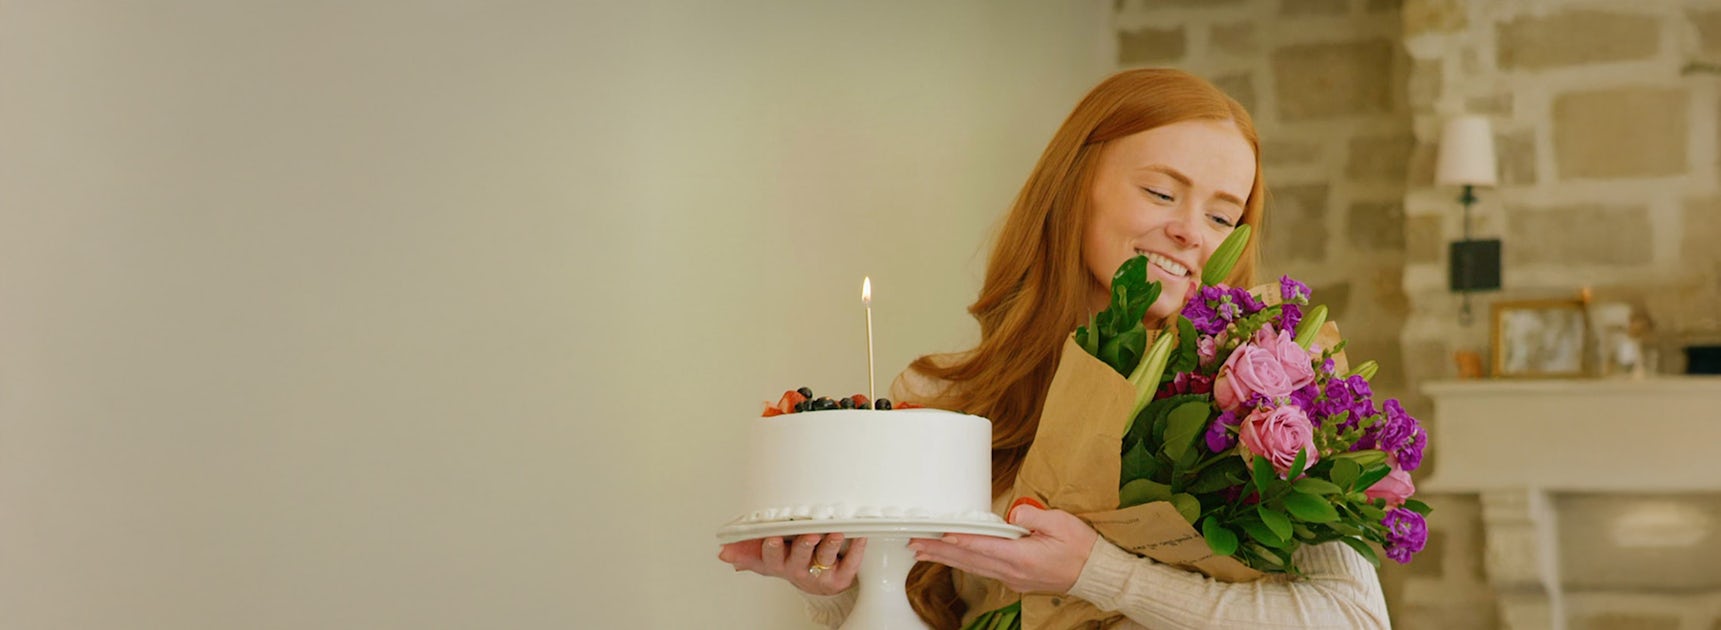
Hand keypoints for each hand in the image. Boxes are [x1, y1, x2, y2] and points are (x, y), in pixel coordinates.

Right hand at [717, 533, 865, 595]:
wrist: (816, 580)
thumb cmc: (790, 560)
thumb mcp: (766, 557)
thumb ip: (745, 551)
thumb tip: (723, 553)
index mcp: (779, 563)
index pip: (771, 557)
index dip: (771, 548)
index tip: (772, 535)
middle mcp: (798, 569)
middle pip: (799, 557)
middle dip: (803, 545)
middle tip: (809, 533)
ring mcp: (820, 573)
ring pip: (824, 558)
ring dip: (830, 544)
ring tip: (836, 532)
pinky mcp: (841, 576)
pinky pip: (850, 563)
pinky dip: (856, 549)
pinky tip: (859, 536)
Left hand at [908, 504, 1096, 593]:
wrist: (1095, 574)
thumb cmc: (1081, 548)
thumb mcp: (1061, 523)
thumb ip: (1032, 515)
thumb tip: (1012, 512)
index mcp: (1022, 557)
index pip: (982, 546)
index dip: (957, 540)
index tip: (937, 534)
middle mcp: (1012, 571)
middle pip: (968, 559)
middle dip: (939, 550)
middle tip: (915, 544)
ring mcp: (1012, 577)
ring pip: (972, 567)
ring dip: (946, 558)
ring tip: (923, 552)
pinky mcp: (1014, 578)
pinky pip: (982, 570)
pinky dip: (962, 563)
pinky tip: (951, 558)